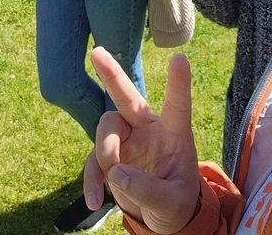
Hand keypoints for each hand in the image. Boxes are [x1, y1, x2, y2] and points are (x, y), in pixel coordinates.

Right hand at [84, 48, 201, 233]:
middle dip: (112, 74)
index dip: (178, 83)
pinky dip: (91, 180)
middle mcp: (147, 129)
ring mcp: (126, 140)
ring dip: (106, 152)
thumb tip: (116, 173)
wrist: (162, 218)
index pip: (178, 105)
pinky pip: (93, 161)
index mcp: (174, 133)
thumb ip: (149, 190)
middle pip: (128, 97)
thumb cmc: (176, 203)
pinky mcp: (110, 157)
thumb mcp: (172, 203)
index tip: (180, 58)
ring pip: (106, 128)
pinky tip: (94, 199)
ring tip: (114, 178)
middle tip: (97, 52)